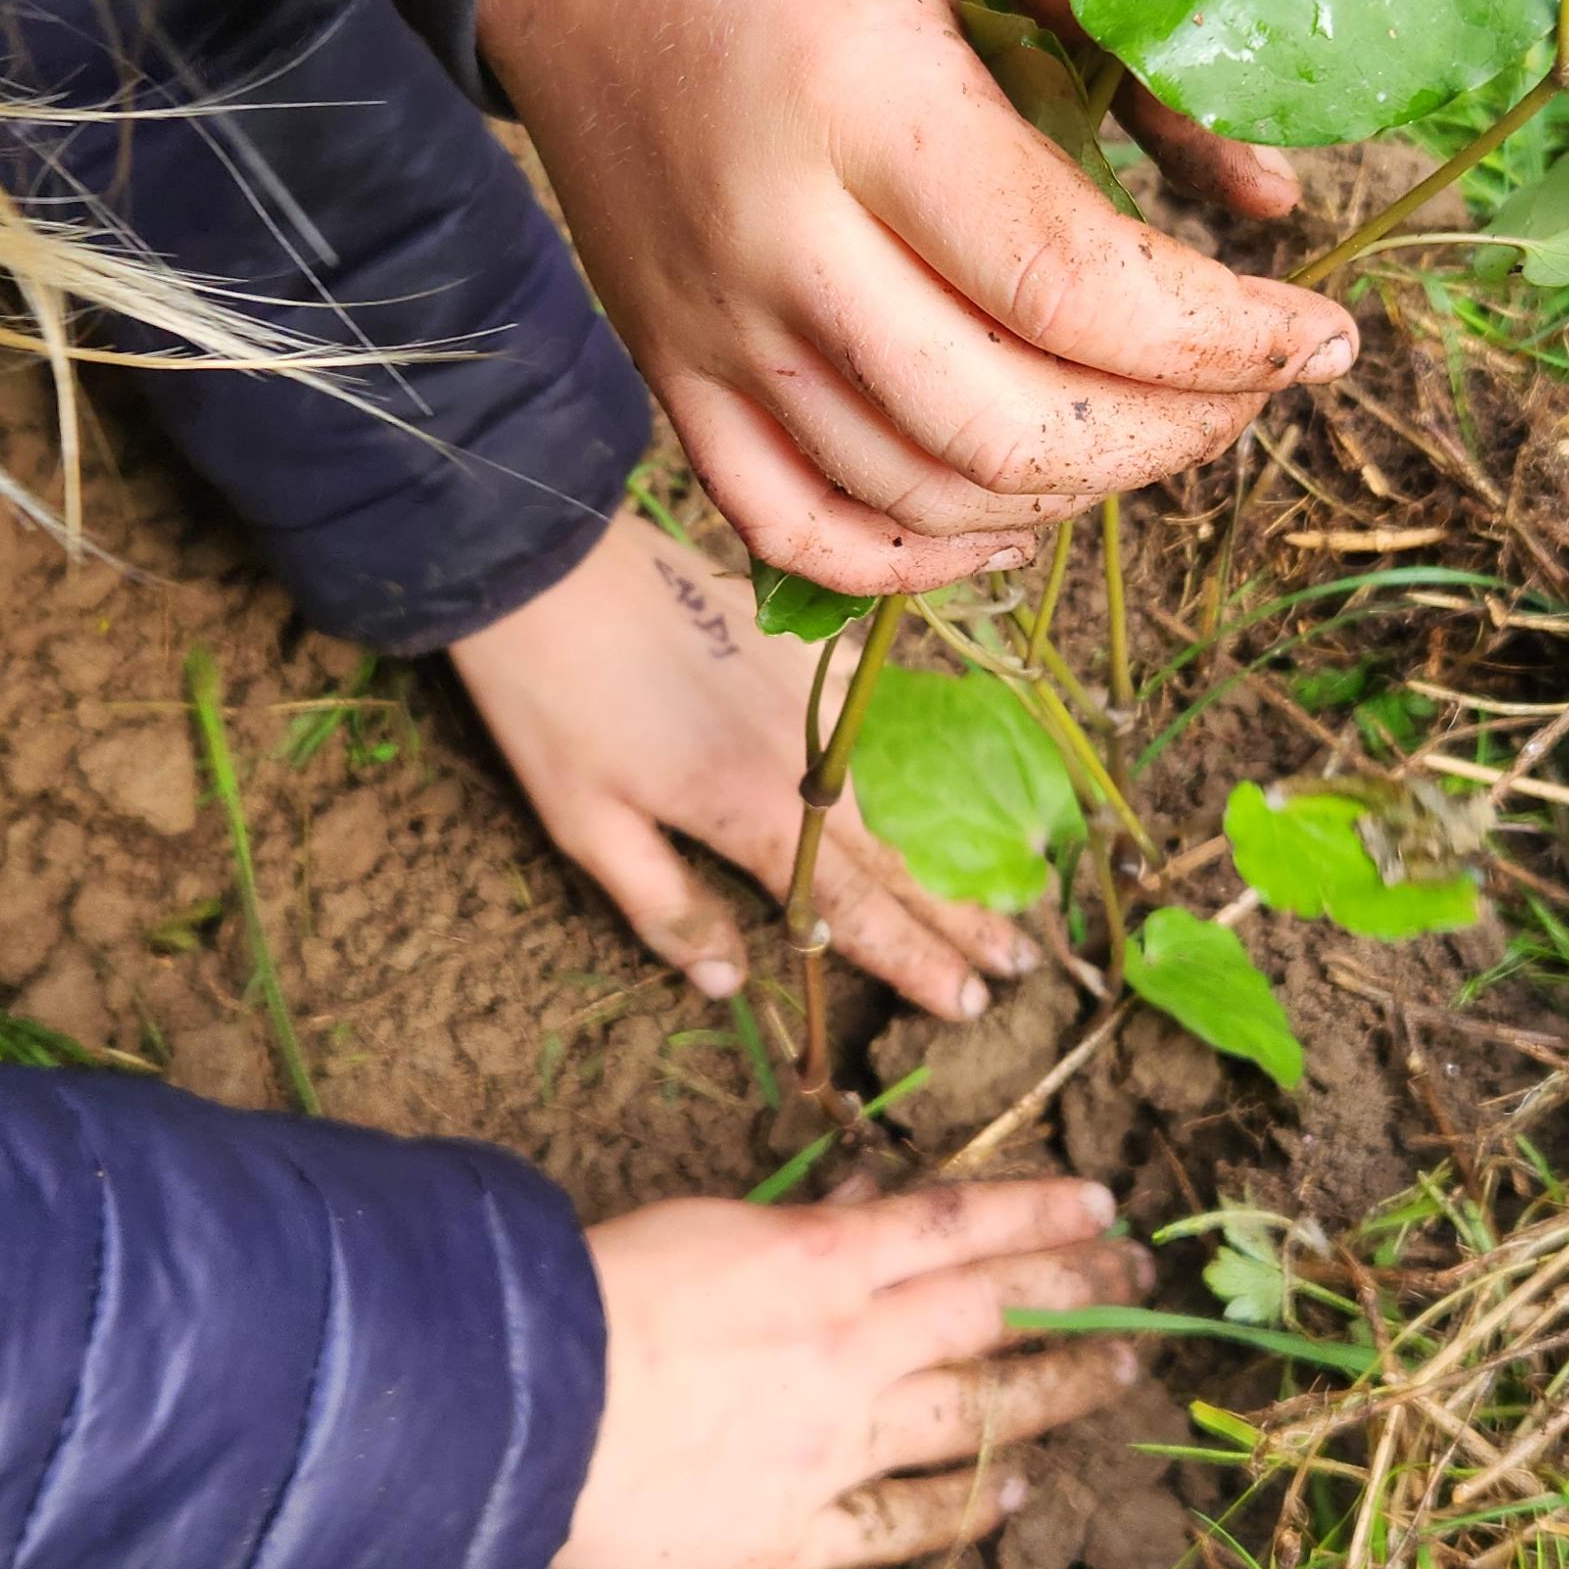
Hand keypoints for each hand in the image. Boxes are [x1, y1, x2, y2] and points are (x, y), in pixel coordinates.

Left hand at [451, 512, 1022, 1017]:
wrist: (547, 567)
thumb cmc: (549, 706)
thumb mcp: (584, 826)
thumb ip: (664, 907)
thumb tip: (728, 981)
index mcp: (747, 810)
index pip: (849, 907)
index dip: (910, 959)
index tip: (966, 1002)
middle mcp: (798, 757)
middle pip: (896, 854)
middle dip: (960, 916)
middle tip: (1021, 964)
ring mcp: (807, 694)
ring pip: (900, 784)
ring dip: (957, 840)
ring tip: (1012, 883)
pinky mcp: (798, 647)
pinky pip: (876, 707)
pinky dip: (919, 747)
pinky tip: (946, 766)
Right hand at [477, 0, 1357, 594]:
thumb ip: (1145, 49)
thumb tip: (1279, 202)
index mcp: (864, 106)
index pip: (1070, 285)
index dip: (1221, 340)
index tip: (1321, 336)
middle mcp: (776, 240)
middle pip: (1006, 423)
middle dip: (1172, 432)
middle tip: (1252, 388)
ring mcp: (713, 327)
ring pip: (918, 492)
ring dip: (1074, 494)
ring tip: (1159, 428)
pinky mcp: (671, 371)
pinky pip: (796, 528)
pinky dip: (917, 557)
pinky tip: (1009, 518)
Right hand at [554, 1177, 1150, 1568]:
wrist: (519, 1417)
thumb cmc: (593, 1300)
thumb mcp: (706, 1226)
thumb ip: (804, 1220)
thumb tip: (872, 1197)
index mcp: (820, 1263)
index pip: (961, 1226)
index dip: (1040, 1214)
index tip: (1101, 1207)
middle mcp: (849, 1353)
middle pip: (993, 1314)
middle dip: (1079, 1292)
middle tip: (1142, 1280)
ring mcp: (834, 1452)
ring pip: (977, 1416)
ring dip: (1060, 1392)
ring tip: (1121, 1372)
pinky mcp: (799, 1538)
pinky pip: (905, 1524)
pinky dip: (969, 1506)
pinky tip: (1014, 1491)